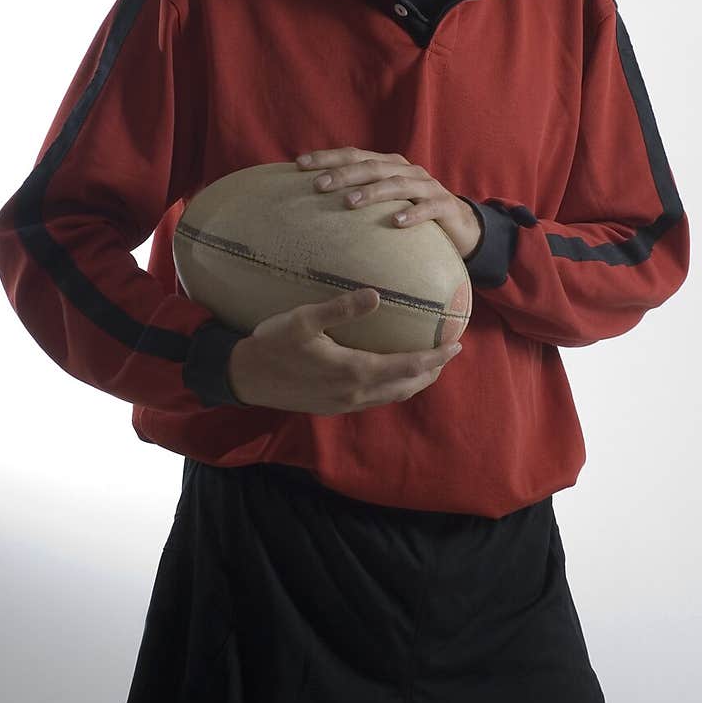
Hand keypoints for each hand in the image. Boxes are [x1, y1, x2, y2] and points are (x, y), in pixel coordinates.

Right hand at [227, 287, 462, 413]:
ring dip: (414, 382)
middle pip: (407, 386)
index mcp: (354, 371)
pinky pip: (375, 400)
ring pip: (392, 396)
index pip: (409, 366)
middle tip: (448, 352)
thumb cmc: (273, 344)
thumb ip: (341, 308)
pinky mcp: (333, 406)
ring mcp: (344, 404)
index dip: (436, 356)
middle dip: (431, 371)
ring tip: (428, 364)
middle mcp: (355, 393)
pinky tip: (390, 374)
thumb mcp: (304, 320)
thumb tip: (376, 295)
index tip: (456, 344)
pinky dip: (393, 387)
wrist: (245, 378)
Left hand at [295, 147, 482, 259]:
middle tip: (318, 185)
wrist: (460, 225)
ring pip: (396, 184)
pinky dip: (412, 213)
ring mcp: (426, 186)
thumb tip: (314, 198)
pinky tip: (396, 222)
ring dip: (372, 192)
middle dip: (343, 174)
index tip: (299, 165)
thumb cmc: (412, 211)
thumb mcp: (384, 200)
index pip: (354, 155)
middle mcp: (406, 170)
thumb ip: (358, 194)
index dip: (327, 157)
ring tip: (349, 203)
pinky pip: (427, 208)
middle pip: (371, 167)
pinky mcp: (444, 206)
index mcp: (388, 165)